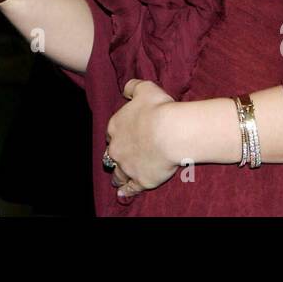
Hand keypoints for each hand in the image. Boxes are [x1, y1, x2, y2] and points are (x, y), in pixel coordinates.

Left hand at [105, 79, 179, 198]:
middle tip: (120, 158)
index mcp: (115, 126)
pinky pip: (129, 188)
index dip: (118, 134)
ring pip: (118, 174)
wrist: (170, 131)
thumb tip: (126, 89)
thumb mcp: (145, 88)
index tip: (124, 136)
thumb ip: (133, 87)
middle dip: (116, 156)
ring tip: (117, 181)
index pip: (112, 132)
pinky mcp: (139, 180)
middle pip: (111, 154)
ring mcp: (127, 166)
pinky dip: (126, 191)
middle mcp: (116, 147)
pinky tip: (122, 195)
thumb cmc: (159, 108)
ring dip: (117, 176)